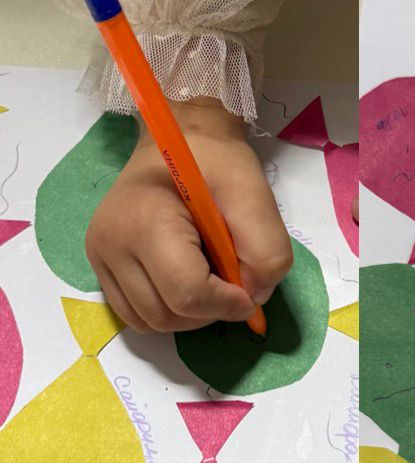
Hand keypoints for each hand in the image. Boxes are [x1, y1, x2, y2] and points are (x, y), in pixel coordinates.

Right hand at [87, 99, 292, 332]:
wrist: (178, 139)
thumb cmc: (216, 163)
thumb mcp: (255, 197)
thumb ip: (266, 252)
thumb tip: (254, 298)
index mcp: (145, 221)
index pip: (187, 294)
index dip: (227, 303)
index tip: (247, 289)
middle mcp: (110, 242)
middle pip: (168, 316)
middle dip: (209, 310)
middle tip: (227, 278)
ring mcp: (99, 255)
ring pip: (151, 323)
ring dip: (189, 315)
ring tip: (205, 276)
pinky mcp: (99, 265)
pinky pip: (136, 315)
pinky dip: (167, 311)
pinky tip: (183, 281)